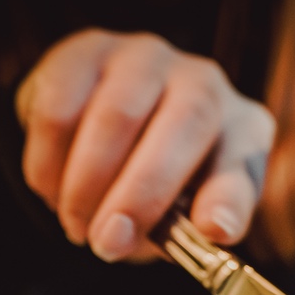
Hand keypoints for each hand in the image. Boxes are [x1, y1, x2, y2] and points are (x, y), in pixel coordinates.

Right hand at [15, 28, 274, 261]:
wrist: (108, 138)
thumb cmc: (162, 186)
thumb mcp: (188, 216)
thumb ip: (195, 227)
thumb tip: (205, 232)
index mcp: (243, 128)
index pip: (245, 159)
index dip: (228, 198)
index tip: (214, 231)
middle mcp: (204, 81)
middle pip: (185, 123)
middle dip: (140, 194)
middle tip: (109, 243)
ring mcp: (146, 58)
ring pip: (116, 115)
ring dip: (87, 183)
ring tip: (77, 225)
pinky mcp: (86, 51)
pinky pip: (61, 106)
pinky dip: (49, 160)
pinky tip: (52, 190)